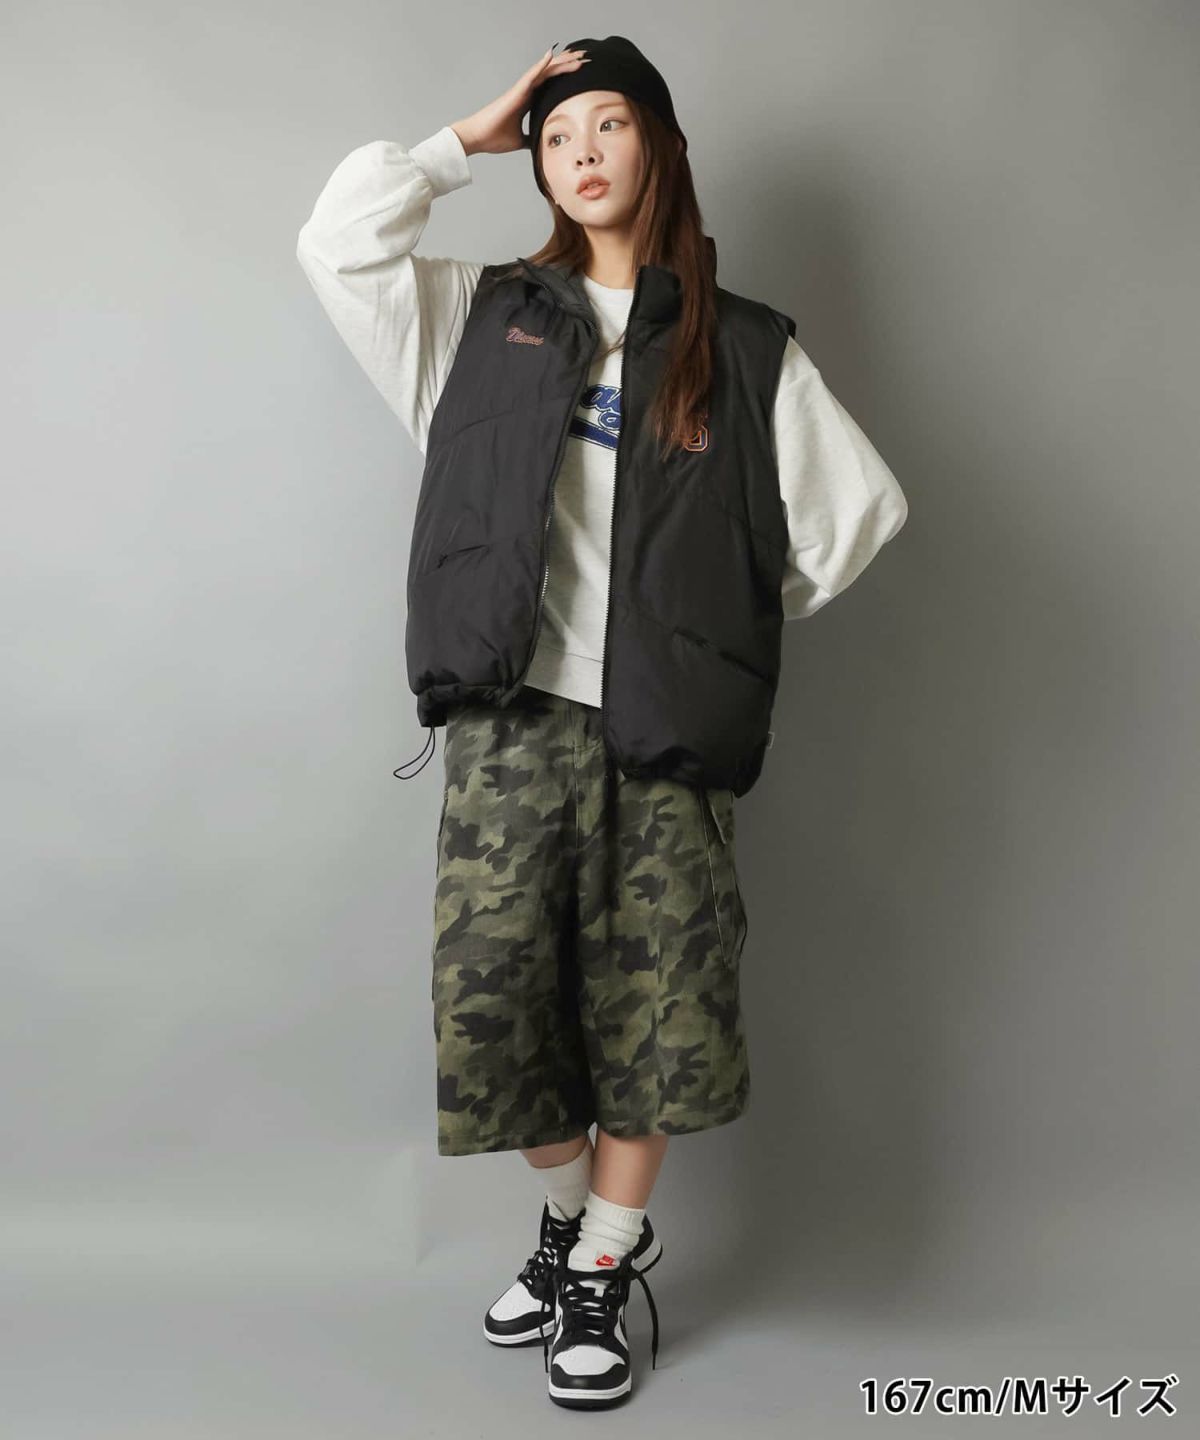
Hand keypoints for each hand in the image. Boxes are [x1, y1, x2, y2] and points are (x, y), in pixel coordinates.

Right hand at [450, 45, 589, 156]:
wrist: (477, 137)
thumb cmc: (494, 138)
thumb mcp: (519, 141)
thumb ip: (529, 138)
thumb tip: (539, 144)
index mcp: (527, 102)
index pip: (551, 85)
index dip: (566, 78)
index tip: (581, 73)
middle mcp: (525, 91)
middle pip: (551, 74)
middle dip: (568, 66)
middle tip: (586, 59)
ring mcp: (521, 89)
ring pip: (545, 71)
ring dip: (561, 62)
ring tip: (577, 55)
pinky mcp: (515, 91)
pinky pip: (531, 75)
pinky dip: (541, 64)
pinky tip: (551, 55)